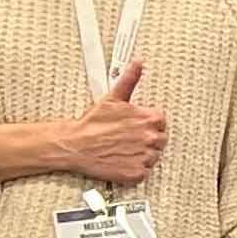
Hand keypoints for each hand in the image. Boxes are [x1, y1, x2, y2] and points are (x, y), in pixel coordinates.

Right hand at [69, 58, 166, 184]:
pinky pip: (145, 172)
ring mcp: (145, 157)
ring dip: (141, 153)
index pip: (161, 122)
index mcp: (149, 119)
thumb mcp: (113, 98)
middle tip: (128, 138)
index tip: (135, 125)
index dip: (147, 123)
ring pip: (153, 156)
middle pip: (160, 140)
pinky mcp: (137, 174)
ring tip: (123, 148)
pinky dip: (135, 168)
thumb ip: (130, 80)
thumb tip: (137, 63)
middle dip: (147, 138)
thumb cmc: (92, 123)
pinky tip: (122, 160)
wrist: (75, 145)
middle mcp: (151, 139)